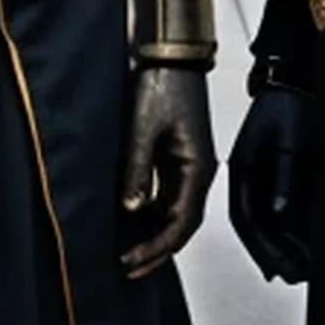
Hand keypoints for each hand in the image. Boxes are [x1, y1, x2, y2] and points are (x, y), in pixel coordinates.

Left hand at [119, 62, 215, 276]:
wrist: (170, 56)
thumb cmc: (162, 85)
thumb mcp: (143, 128)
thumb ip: (138, 170)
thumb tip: (131, 210)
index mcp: (196, 170)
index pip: (180, 224)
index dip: (156, 247)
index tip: (131, 260)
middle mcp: (197, 174)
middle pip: (180, 225)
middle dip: (156, 250)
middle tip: (128, 268)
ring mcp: (187, 167)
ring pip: (174, 213)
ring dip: (154, 234)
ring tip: (127, 251)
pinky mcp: (176, 158)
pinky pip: (167, 196)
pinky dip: (152, 214)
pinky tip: (132, 221)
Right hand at [227, 83, 313, 283]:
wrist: (294, 81)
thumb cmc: (290, 106)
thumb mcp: (289, 143)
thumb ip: (284, 178)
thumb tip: (281, 214)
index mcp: (241, 167)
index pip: (246, 218)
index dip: (263, 247)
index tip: (280, 270)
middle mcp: (245, 176)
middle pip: (252, 225)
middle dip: (271, 254)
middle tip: (293, 276)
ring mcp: (257, 175)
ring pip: (263, 220)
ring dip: (278, 245)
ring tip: (299, 268)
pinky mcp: (272, 173)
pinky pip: (273, 209)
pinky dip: (286, 230)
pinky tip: (300, 244)